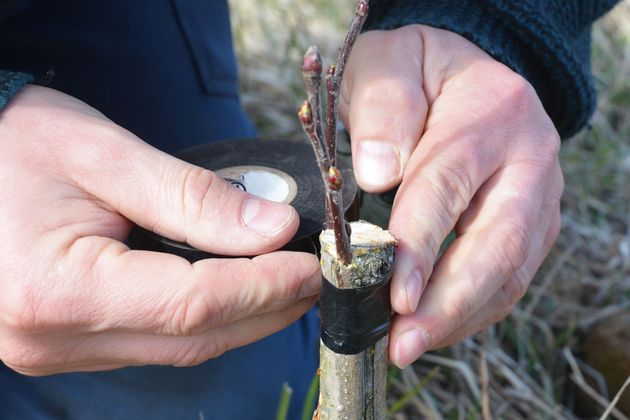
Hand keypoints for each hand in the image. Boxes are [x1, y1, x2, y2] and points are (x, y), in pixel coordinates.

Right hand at [0, 85, 319, 374]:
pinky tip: (234, 293)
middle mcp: (54, 337)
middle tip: (313, 278)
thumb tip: (274, 228)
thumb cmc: (15, 145)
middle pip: (193, 339)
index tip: (313, 264)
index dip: (265, 286)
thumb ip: (194, 197)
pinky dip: (204, 322)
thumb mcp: (106, 157)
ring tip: (287, 284)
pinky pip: (154, 343)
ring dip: (242, 319)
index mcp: (59, 289)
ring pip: (179, 350)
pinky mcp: (66, 342)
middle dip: (265, 309)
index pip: (194, 304)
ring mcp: (57, 349)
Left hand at [341, 26, 562, 366]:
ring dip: (460, 317)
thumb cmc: (417, 69)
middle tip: (404, 343)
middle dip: (449, 302)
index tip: (393, 292)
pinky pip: (510, 277)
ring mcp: (538, 195)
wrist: (463, 71)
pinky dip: (472, 310)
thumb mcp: (389, 62)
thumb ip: (383, 106)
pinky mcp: (532, 223)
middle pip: (498, 242)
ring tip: (410, 346)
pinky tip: (435, 326)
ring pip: (510, 271)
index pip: (450, 184)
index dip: (421, 244)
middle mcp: (530, 157)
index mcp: (492, 111)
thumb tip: (379, 173)